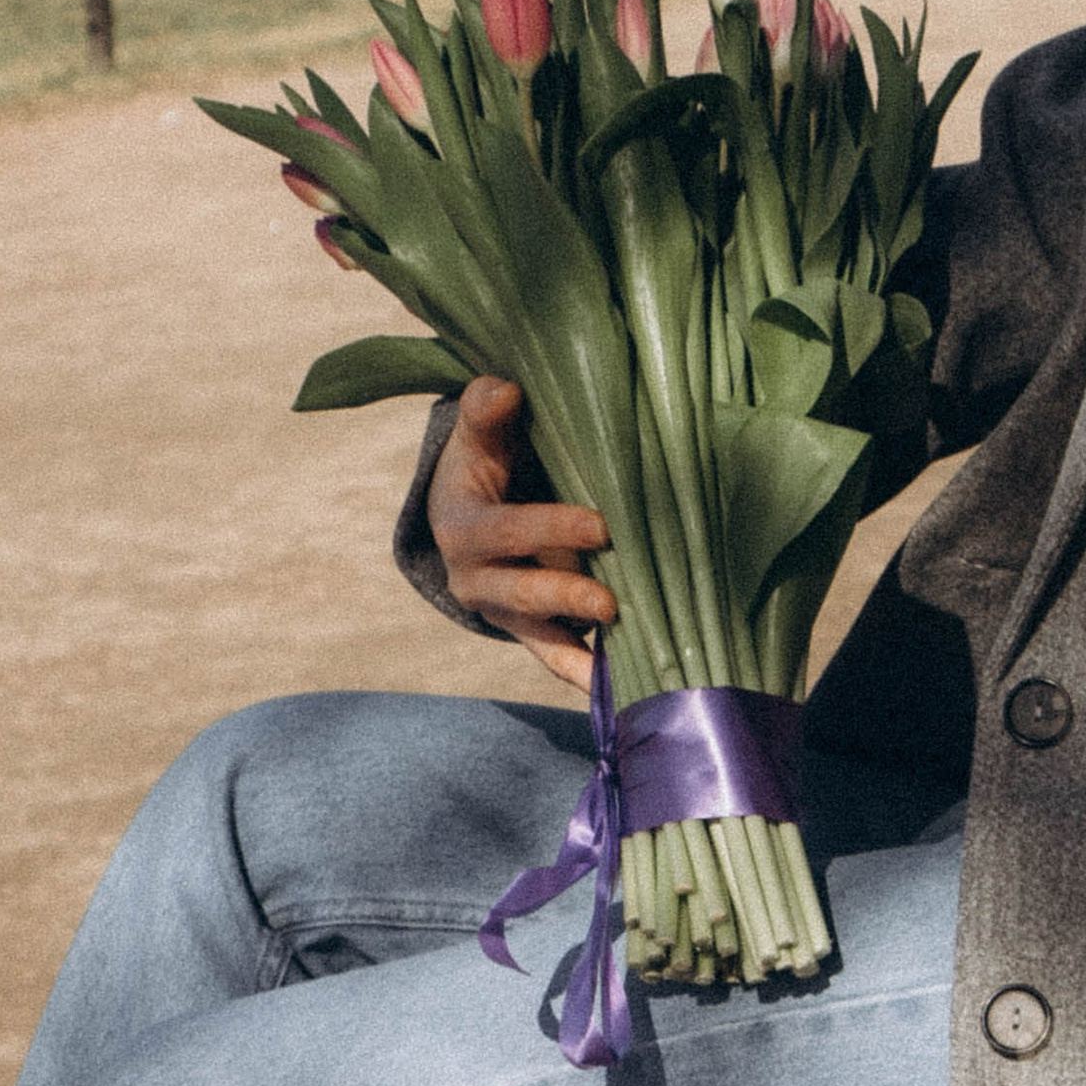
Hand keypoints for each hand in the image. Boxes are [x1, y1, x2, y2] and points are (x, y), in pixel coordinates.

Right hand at [427, 377, 614, 688]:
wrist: (465, 508)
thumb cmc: (483, 461)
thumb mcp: (478, 435)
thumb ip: (487, 411)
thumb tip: (504, 391)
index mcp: (462, 528)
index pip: (506, 532)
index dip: (550, 528)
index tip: (601, 525)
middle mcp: (476, 580)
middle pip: (521, 593)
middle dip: (566, 595)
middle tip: (612, 602)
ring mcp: (504, 611)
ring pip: (540, 635)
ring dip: (579, 650)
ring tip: (623, 666)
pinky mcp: (530, 631)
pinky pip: (557, 659)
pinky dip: (585, 677)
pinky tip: (621, 695)